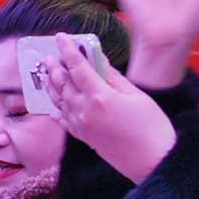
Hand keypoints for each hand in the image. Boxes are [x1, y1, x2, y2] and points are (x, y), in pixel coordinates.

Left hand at [40, 33, 177, 183]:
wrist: (152, 162)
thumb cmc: (151, 126)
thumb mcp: (135, 95)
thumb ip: (113, 76)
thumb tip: (99, 58)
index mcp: (99, 96)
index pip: (77, 67)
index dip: (68, 50)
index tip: (60, 37)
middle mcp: (84, 111)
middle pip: (63, 83)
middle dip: (55, 67)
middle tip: (48, 55)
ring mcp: (81, 126)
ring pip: (59, 101)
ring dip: (51, 85)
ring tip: (46, 74)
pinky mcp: (84, 138)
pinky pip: (63, 121)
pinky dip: (56, 109)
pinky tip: (53, 105)